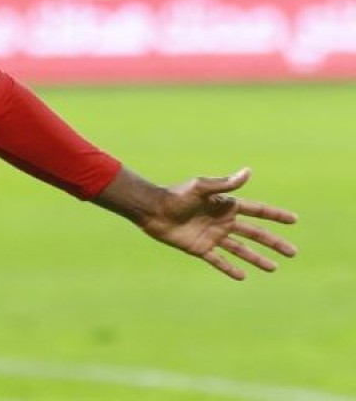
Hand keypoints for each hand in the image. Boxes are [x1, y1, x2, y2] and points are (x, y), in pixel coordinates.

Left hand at [139, 168, 297, 279]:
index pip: (257, 211)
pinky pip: (219, 260)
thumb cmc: (176, 196)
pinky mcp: (200, 248)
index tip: (294, 219)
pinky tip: (243, 276)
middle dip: (274, 242)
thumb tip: (248, 171)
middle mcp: (222, 221)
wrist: (152, 210)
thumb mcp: (201, 187)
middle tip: (293, 252)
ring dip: (257, 258)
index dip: (275, 215)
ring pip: (241, 249)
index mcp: (225, 205)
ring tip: (274, 268)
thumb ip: (224, 184)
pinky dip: (230, 268)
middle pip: (255, 234)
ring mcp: (213, 236)